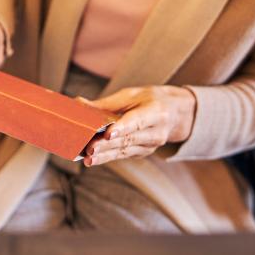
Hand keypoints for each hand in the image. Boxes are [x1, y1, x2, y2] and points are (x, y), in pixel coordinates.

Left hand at [77, 86, 196, 166]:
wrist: (176, 114)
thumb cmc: (150, 99)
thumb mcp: (132, 95)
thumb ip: (106, 103)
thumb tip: (78, 104)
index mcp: (156, 112)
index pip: (137, 121)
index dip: (123, 128)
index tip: (109, 133)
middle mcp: (156, 132)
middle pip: (128, 140)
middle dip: (108, 145)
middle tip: (90, 149)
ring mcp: (150, 146)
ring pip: (125, 151)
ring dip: (105, 156)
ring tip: (88, 159)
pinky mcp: (143, 153)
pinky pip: (123, 155)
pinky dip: (108, 157)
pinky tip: (93, 159)